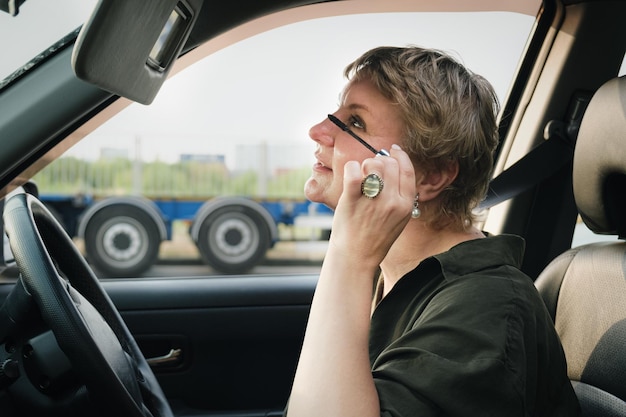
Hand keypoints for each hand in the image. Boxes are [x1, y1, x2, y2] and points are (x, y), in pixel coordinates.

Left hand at [330, 144, 415, 268]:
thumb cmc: (375, 237)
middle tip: (371, 170)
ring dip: (365, 165)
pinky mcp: (352, 200)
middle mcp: (392, 202)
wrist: (356, 256)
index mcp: (406, 205)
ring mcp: (372, 201)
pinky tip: (351, 174)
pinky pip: (353, 171)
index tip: (393, 150)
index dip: (400, 156)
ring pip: (372, 164)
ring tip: (361, 176)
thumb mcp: (399, 219)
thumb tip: (395, 164)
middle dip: (379, 161)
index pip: (408, 170)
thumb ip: (401, 195)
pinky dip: (351, 168)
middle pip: (389, 164)